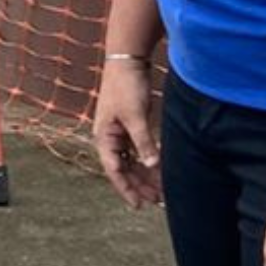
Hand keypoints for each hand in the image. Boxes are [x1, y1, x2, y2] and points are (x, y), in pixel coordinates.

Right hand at [91, 57, 161, 208]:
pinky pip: (138, 149)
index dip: (126, 189)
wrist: (127, 61)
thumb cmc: (126, 86)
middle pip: (123, 168)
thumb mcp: (135, 115)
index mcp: (105, 137)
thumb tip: (151, 165)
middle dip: (139, 185)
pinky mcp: (130, 124)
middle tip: (156, 201)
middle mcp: (110, 138)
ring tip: (160, 189)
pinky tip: (160, 168)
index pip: (115, 170)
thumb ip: (143, 141)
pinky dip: (148, 159)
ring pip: (131, 160)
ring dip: (144, 174)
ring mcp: (120, 132)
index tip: (139, 205)